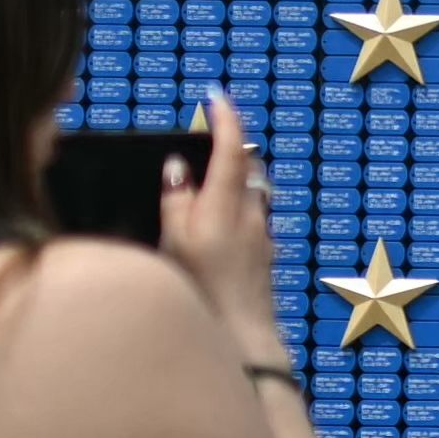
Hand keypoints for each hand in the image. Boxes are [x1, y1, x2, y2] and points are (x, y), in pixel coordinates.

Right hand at [157, 86, 281, 348]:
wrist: (243, 341)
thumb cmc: (202, 293)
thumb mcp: (174, 242)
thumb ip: (176, 201)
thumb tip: (178, 167)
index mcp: (227, 205)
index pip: (232, 149)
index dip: (225, 119)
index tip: (216, 96)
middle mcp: (252, 215)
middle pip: (247, 168)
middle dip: (228, 149)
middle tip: (205, 137)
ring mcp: (262, 236)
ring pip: (252, 194)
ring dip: (233, 180)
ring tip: (205, 183)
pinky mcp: (264, 256)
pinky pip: (252, 219)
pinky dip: (236, 209)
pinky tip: (215, 227)